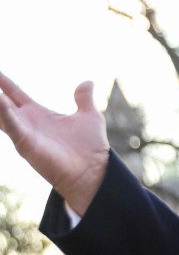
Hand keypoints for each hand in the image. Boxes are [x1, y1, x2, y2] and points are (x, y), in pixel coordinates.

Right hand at [0, 72, 109, 214]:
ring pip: (2, 114)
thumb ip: (84, 99)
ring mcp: (25, 134)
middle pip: (2, 103)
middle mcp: (27, 123)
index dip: (5, 83)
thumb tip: (87, 82)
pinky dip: (4, 113)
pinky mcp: (26, 144)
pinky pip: (11, 126)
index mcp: (39, 114)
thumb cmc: (91, 148)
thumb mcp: (89, 116)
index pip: (15, 94)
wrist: (94, 172)